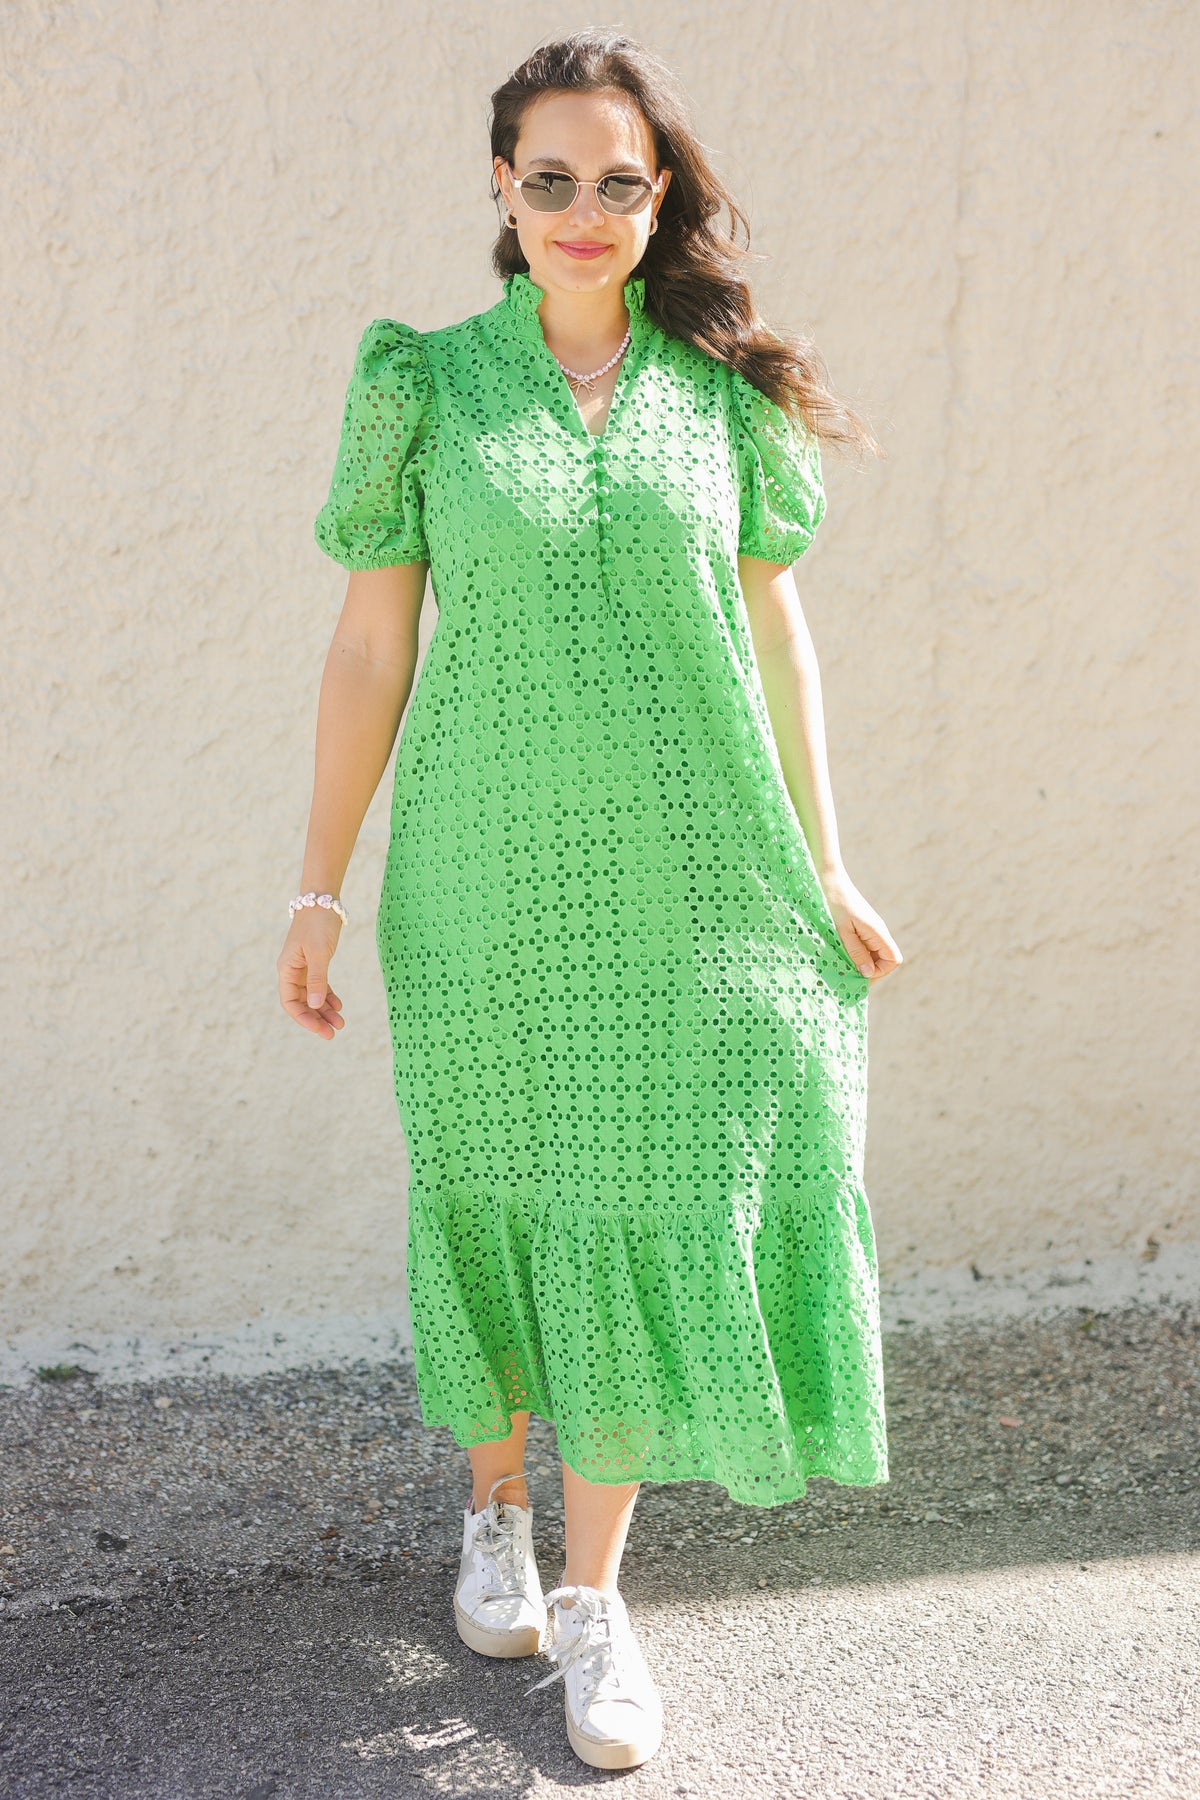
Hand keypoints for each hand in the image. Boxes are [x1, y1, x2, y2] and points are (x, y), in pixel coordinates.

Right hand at [277, 911, 345, 1039]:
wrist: (323, 899)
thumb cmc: (318, 924)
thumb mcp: (319, 953)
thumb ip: (317, 979)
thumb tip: (315, 1005)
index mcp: (286, 969)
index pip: (290, 1002)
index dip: (304, 1019)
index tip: (321, 1029)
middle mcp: (292, 971)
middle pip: (301, 1002)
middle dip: (316, 1018)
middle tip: (334, 1032)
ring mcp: (303, 967)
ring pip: (312, 996)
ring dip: (324, 1009)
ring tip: (341, 1022)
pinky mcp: (314, 962)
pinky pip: (319, 985)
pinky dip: (328, 996)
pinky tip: (339, 1005)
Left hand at [818, 868, 903, 982]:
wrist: (830, 881)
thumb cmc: (836, 904)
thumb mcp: (843, 931)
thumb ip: (856, 952)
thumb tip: (868, 973)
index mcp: (878, 932)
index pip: (893, 959)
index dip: (880, 972)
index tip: (860, 975)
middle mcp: (878, 932)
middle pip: (885, 959)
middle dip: (870, 970)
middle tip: (850, 975)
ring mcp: (871, 929)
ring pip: (874, 954)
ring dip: (862, 962)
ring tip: (843, 966)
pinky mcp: (862, 927)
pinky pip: (865, 946)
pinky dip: (856, 954)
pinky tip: (842, 954)